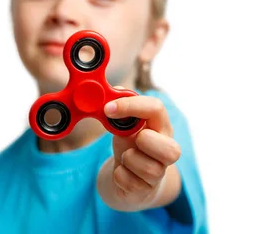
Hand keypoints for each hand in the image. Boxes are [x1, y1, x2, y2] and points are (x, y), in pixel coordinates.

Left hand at [99, 94, 181, 209]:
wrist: (129, 177)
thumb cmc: (129, 145)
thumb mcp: (124, 125)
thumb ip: (122, 108)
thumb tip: (115, 90)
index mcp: (160, 126)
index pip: (157, 109)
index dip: (131, 106)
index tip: (108, 108)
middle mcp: (167, 150)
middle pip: (172, 150)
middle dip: (146, 142)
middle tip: (133, 139)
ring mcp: (159, 173)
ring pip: (150, 169)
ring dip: (128, 159)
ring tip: (125, 156)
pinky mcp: (146, 191)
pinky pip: (130, 183)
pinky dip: (119, 175)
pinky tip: (122, 171)